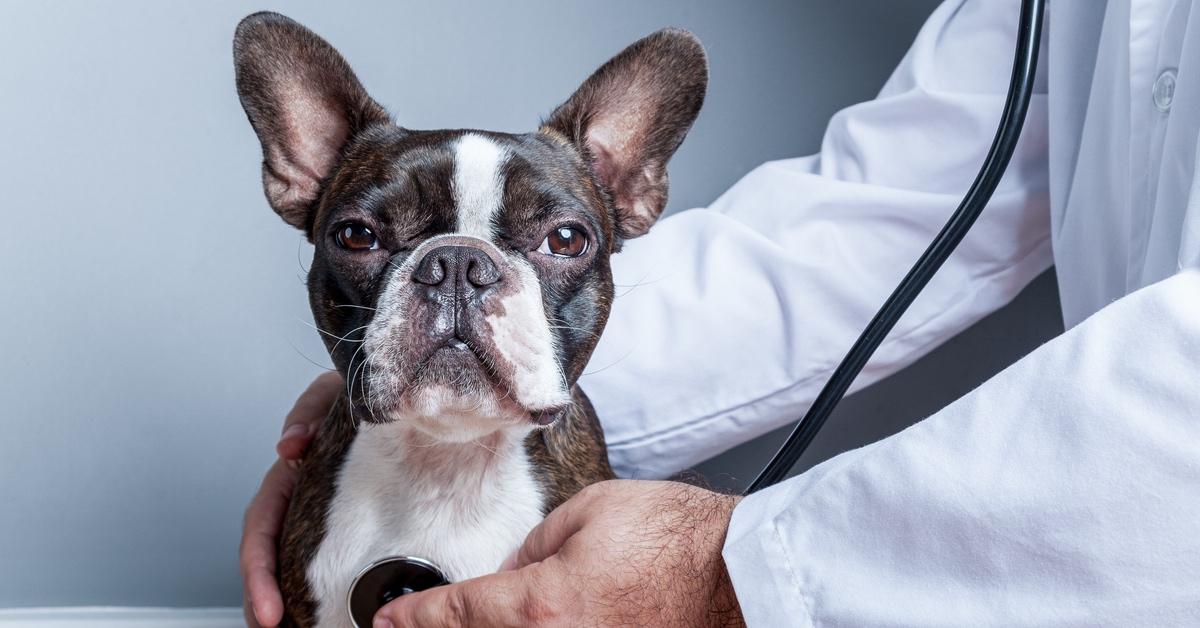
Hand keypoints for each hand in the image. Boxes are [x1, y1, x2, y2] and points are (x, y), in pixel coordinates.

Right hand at [240, 371, 342, 626]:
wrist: (398, 394)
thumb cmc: (359, 394)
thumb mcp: (331, 393)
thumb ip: (308, 411)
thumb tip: (290, 446)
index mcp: (290, 472)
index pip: (261, 526)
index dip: (258, 569)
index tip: (268, 609)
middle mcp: (300, 495)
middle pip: (268, 554)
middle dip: (263, 596)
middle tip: (269, 627)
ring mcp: (320, 509)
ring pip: (291, 559)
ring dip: (284, 596)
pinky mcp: (348, 520)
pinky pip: (326, 556)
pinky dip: (319, 585)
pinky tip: (327, 611)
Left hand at [374, 480, 745, 627]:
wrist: (737, 575)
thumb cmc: (676, 538)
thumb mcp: (590, 511)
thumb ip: (535, 545)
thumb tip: (513, 571)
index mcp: (542, 604)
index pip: (458, 613)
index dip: (416, 617)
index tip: (391, 620)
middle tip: (410, 626)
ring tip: (464, 621)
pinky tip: (525, 625)